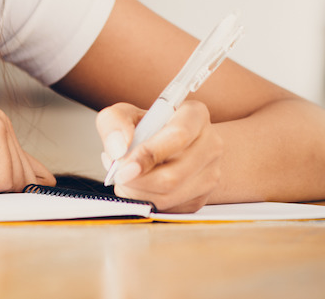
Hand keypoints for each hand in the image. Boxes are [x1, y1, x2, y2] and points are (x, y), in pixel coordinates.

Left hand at [96, 101, 223, 211]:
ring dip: (138, 192)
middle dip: (137, 180)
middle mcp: (211, 144)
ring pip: (170, 195)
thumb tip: (119, 149)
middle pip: (173, 175)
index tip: (123, 165)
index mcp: (195, 115)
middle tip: (118, 174)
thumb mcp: (124, 115)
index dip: (149, 154)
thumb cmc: (144, 128)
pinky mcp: (201, 197)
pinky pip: (169, 208)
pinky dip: (145, 202)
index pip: (178, 136)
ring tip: (126, 178)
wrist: (165, 147)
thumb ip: (114, 123)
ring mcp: (210, 173)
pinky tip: (138, 187)